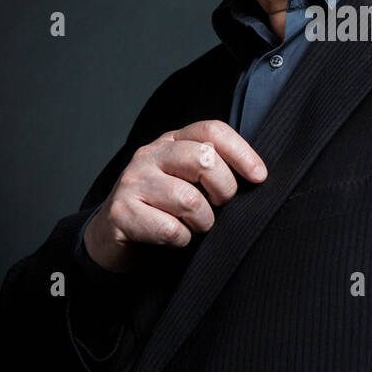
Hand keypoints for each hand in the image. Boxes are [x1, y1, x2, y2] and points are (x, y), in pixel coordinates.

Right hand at [83, 120, 266, 271]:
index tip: (259, 177)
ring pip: (189, 199)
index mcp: (171, 141)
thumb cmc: (161, 207)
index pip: (212, 130)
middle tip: (220, 206)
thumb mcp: (187, 179)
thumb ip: (212, 169)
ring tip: (196, 226)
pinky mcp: (121, 212)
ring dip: (203, 222)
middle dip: (224, 189)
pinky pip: (169, 229)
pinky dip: (182, 240)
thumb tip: (256, 176)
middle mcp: (150, 154)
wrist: (111, 235)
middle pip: (204, 159)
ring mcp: (133, 181)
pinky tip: (175, 237)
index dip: (241, 152)